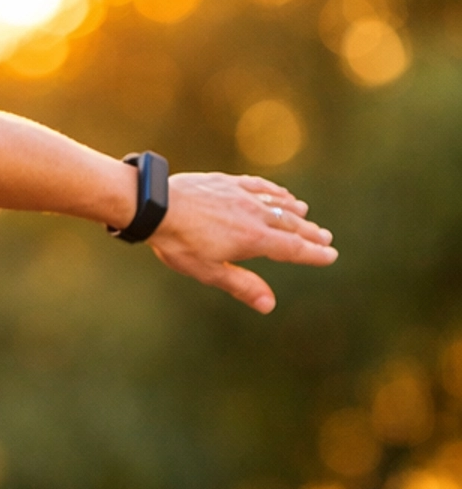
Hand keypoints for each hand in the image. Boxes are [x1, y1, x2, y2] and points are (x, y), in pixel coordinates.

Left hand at [149, 173, 335, 312]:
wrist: (158, 205)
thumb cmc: (180, 243)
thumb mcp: (209, 272)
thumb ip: (242, 286)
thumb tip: (269, 306)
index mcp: (253, 239)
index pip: (292, 249)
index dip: (313, 254)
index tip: (331, 255)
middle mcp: (255, 214)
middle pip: (290, 224)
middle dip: (310, 233)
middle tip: (326, 238)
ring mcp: (243, 195)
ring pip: (277, 204)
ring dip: (294, 211)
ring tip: (306, 214)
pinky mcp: (229, 182)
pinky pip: (260, 186)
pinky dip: (275, 192)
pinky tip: (279, 193)